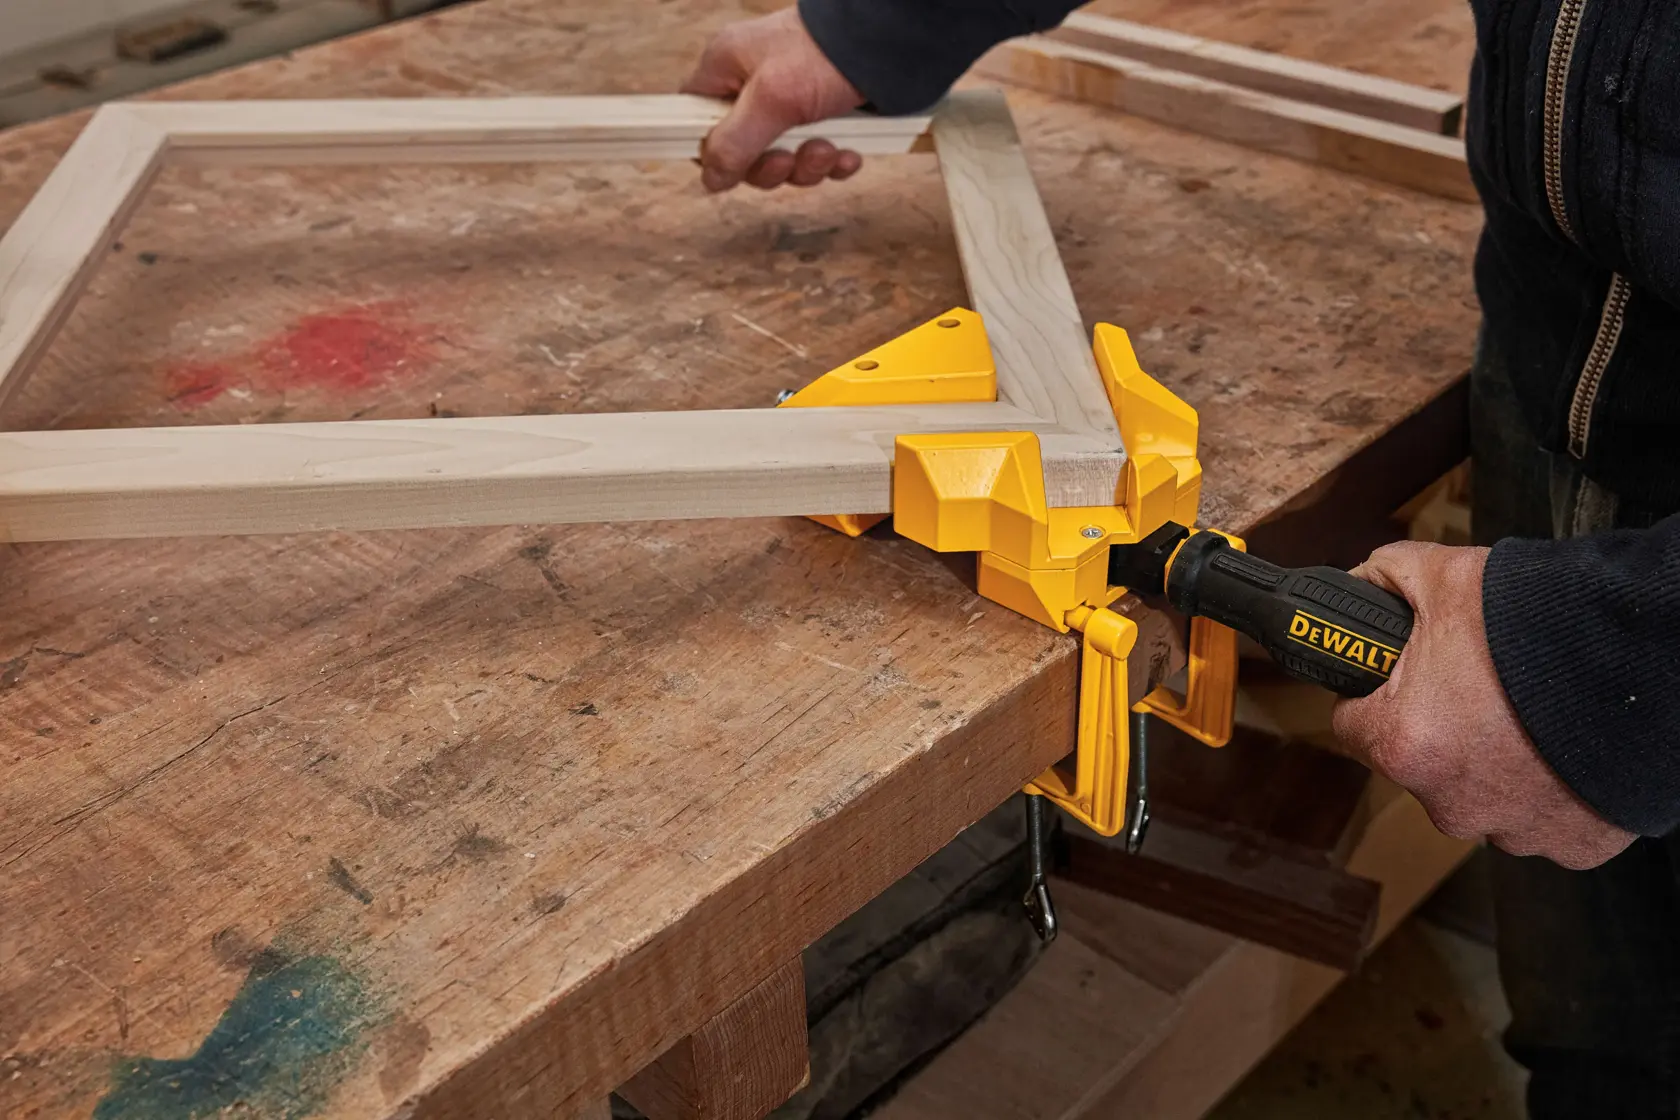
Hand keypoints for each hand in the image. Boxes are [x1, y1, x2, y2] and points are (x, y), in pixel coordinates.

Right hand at [682, 8, 865, 191]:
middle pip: (741, 151)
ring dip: (806, 165)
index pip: (693, 119)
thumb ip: (735, 143)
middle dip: (770, 166)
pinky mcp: (820, 115)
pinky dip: (831, 161)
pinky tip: (848, 154)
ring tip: (829, 150)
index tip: (734, 167)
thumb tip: (710, 177)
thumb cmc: (824, 54)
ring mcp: (787, 102)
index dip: (710, 150)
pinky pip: (813, 154)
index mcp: (726, 69)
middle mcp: (752, 86)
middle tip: (789, 158)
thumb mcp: (772, 100)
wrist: (888, 42)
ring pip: (781, 158)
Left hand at [1331, 540, 1633, 869]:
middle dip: (1440, 727)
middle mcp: (1449, 803)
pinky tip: (1566, 749)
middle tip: (1480, 687)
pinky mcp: (1570, 845)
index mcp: (1402, 744)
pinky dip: (1551, 790)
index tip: (1398, 677)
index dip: (1371, 692)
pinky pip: (1543, 819)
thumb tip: (1359, 585)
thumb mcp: (1445, 577)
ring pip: (1481, 794)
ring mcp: (1513, 831)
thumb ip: (1383, 579)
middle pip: (1419, 763)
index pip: (1352, 724)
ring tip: (1530, 715)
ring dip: (1496, 764)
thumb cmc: (1540, 625)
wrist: (1649, 660)